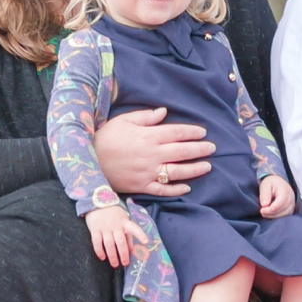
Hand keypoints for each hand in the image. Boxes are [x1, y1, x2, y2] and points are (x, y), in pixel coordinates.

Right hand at [86, 202, 143, 266]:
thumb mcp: (123, 221)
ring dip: (112, 256)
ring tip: (115, 264)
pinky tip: (102, 257)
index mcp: (125, 222)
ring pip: (109, 244)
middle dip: (123, 254)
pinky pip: (97, 242)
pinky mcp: (95, 229)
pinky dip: (99, 251)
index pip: (134, 228)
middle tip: (125, 263)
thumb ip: (128, 236)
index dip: (140, 234)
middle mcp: (115, 225)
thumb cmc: (113, 215)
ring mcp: (105, 227)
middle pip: (120, 241)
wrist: (97, 202)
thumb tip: (132, 250)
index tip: (146, 241)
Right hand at [93, 108, 215, 195]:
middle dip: (199, 149)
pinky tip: (187, 187)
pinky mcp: (141, 186)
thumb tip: (164, 112)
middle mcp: (151, 154)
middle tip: (212, 148)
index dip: (193, 132)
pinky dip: (176, 190)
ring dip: (194, 169)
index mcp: (148, 136)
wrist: (89, 161)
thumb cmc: (107, 137)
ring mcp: (147, 172)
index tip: (203, 132)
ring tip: (207, 166)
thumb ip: (146, 117)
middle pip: (182, 151)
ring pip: (177, 171)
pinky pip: (163, 190)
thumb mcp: (124, 120)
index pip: (177, 133)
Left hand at [259, 174, 294, 217]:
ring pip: (285, 214)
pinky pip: (286, 215)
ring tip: (265, 214)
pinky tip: (271, 214)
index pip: (281, 202)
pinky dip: (278, 216)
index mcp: (285, 190)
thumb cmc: (271, 183)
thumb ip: (264, 194)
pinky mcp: (291, 208)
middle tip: (262, 212)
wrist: (277, 182)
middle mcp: (291, 197)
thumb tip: (264, 205)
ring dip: (274, 216)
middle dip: (271, 213)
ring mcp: (292, 203)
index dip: (271, 209)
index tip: (262, 210)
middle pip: (283, 209)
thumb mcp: (265, 185)